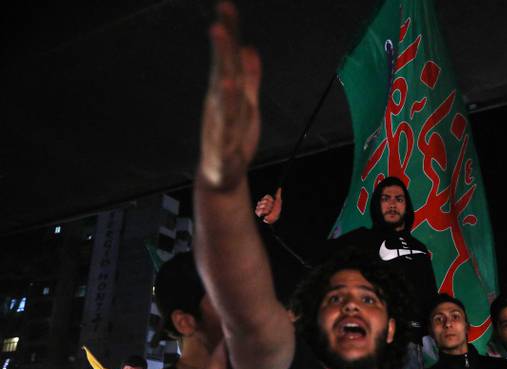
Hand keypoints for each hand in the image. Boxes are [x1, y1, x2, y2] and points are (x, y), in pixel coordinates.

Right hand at [198, 2, 261, 189]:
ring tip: (226, 73)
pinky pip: (226, 138)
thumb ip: (250, 76)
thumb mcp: (247, 103)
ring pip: (224, 107)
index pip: (227, 59)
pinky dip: (228, 127)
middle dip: (221, 54)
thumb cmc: (234, 137)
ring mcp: (221, 127)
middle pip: (223, 76)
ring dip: (225, 89)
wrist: (223, 175)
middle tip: (218, 27)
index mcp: (226, 93)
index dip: (228, 34)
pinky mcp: (224, 150)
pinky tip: (230, 122)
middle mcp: (220, 106)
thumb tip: (250, 48)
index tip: (226, 7)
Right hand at [255, 188, 282, 223]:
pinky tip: (265, 214)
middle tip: (271, 209)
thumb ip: (278, 194)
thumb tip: (279, 188)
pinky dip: (263, 211)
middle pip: (264, 201)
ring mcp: (259, 207)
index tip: (273, 202)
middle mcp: (263, 203)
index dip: (270, 200)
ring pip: (261, 205)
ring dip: (267, 209)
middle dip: (269, 205)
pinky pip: (258, 209)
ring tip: (269, 212)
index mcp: (267, 199)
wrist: (275, 219)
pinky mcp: (257, 212)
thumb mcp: (278, 202)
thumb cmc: (276, 211)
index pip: (266, 197)